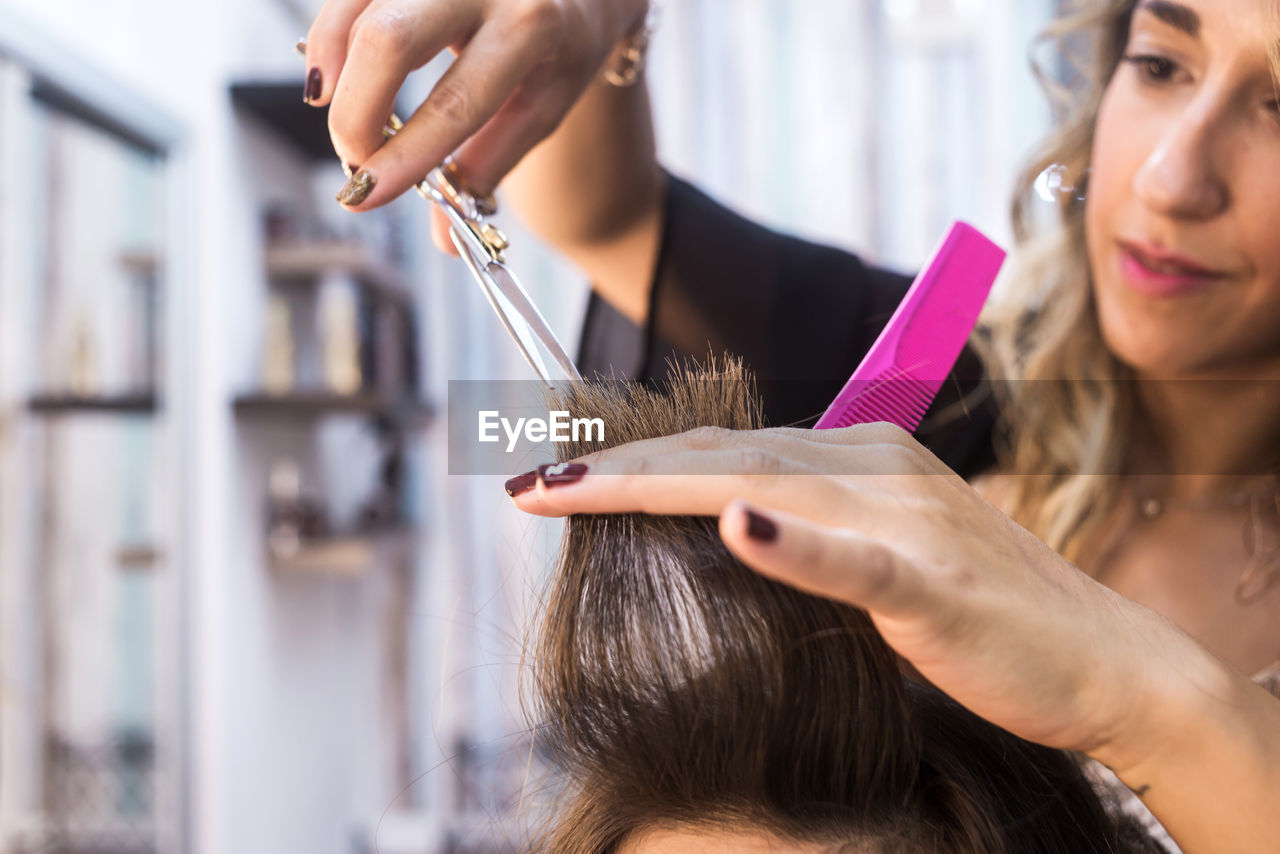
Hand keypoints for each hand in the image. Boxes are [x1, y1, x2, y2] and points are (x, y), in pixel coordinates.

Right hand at [304, 0, 648, 229]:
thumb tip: (443, 239)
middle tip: (355, 163)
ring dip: (337, 79)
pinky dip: (330, 41)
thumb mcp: (543, 106)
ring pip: (359, 14)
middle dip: (356, 115)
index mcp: (531, 26)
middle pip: (389, 42)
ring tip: (348, 126)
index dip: (404, 154)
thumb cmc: (561, 44)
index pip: (457, 101)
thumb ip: (488, 166)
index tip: (365, 195)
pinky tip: (332, 78)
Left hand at [509, 422, 1210, 772]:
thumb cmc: (984, 618)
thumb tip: (725, 530)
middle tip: (525, 479)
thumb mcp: (882, 558)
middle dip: (614, 467)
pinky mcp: (935, 580)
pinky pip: (855, 559)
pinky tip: (737, 528)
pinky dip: (793, 544)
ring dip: (656, 486)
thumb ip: (810, 536)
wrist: (1106, 662)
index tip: (551, 475)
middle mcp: (875, 466)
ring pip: (762, 486)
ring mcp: (906, 518)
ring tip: (570, 489)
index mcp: (859, 457)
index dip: (631, 460)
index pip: (722, 449)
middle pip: (721, 455)